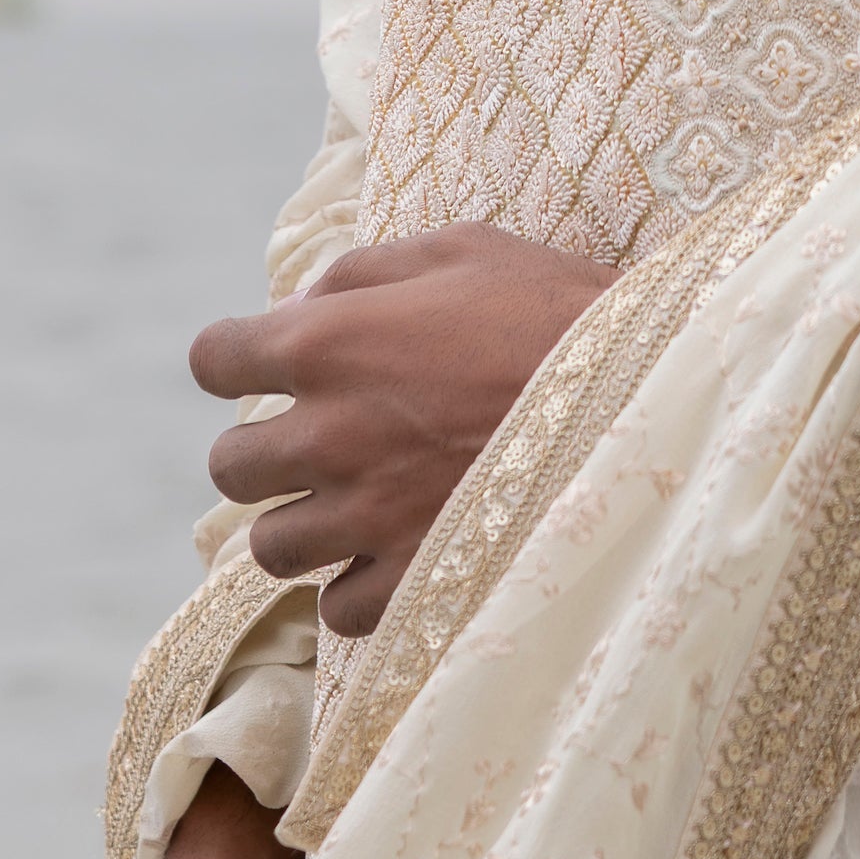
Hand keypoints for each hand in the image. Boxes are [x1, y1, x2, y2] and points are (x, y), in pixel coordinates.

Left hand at [191, 223, 615, 637]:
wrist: (644, 394)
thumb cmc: (553, 308)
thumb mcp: (462, 249)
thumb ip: (365, 272)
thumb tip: (297, 302)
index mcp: (330, 343)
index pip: (215, 360)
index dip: (233, 358)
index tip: (257, 363)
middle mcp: (329, 434)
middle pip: (230, 466)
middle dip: (261, 449)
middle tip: (314, 437)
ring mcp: (366, 516)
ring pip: (270, 548)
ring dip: (300, 523)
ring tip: (349, 503)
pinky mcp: (409, 580)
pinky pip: (338, 608)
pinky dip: (354, 585)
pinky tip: (393, 551)